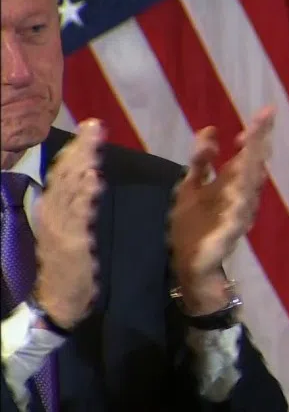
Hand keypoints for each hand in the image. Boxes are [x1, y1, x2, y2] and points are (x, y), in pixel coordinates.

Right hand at [34, 119, 103, 329]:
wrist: (59, 301)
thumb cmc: (68, 265)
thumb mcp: (67, 230)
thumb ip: (72, 206)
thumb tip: (76, 180)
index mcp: (52, 208)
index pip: (62, 171)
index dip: (76, 148)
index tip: (90, 127)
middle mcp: (52, 213)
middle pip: (65, 174)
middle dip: (81, 149)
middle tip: (96, 127)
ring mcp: (60, 227)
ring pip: (70, 189)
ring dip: (83, 165)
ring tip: (94, 145)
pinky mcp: (71, 242)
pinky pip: (78, 215)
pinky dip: (85, 196)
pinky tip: (94, 180)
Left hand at [169, 106, 274, 314]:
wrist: (194, 267)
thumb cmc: (195, 228)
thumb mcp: (192, 188)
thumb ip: (201, 161)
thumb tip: (210, 129)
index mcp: (230, 182)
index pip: (246, 153)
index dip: (254, 134)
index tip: (262, 114)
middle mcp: (240, 194)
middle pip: (253, 162)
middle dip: (258, 140)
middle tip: (267, 115)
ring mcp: (239, 210)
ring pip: (251, 180)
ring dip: (255, 159)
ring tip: (256, 137)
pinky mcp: (233, 226)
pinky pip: (242, 204)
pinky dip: (246, 189)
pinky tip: (252, 173)